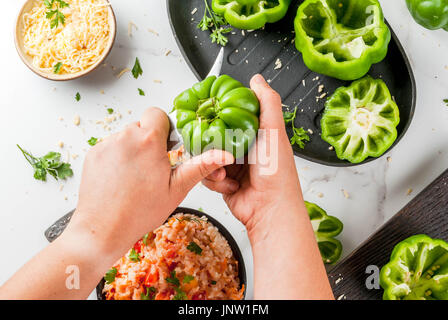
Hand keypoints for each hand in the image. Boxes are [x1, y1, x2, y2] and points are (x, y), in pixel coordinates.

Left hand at [67, 107, 233, 258]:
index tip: (165, 146)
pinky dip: (117, 158)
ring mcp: (105, 145)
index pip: (158, 113)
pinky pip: (110, 147)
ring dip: (133, 149)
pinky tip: (121, 179)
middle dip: (149, 141)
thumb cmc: (139, 212)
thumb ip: (201, 166)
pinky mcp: (92, 154)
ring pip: (126, 136)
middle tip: (152, 167)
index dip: (164, 128)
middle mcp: (125, 137)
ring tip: (135, 177)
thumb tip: (224, 155)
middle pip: (142, 126)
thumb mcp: (177, 189)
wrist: (102, 230)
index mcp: (148, 142)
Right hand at [203, 75, 332, 298]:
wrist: (269, 210)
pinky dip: (215, 180)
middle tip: (215, 146)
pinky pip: (207, 174)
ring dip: (213, 164)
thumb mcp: (273, 131)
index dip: (220, 113)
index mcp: (257, 134)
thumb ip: (266, 102)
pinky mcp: (223, 182)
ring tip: (226, 172)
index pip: (232, 116)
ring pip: (207, 155)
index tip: (211, 113)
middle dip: (212, 143)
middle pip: (215, 135)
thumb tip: (257, 79)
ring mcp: (232, 166)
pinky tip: (228, 184)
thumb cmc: (276, 173)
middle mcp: (244, 148)